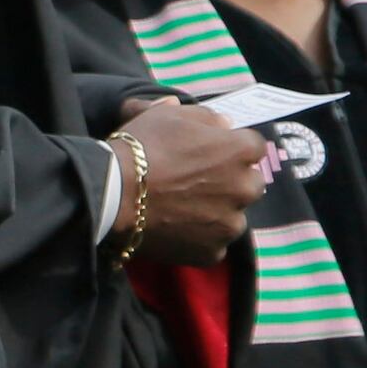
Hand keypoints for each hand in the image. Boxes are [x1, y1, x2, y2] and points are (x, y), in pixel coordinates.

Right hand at [116, 96, 272, 266]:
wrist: (112, 194)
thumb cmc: (142, 148)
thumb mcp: (170, 115)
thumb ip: (205, 116)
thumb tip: (224, 123)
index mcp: (241, 151)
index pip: (253, 146)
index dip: (231, 147)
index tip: (211, 152)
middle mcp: (245, 189)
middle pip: (250, 184)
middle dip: (232, 182)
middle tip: (198, 182)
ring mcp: (230, 225)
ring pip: (233, 217)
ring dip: (217, 213)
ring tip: (184, 210)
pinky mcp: (212, 252)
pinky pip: (213, 244)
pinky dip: (200, 239)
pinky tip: (177, 229)